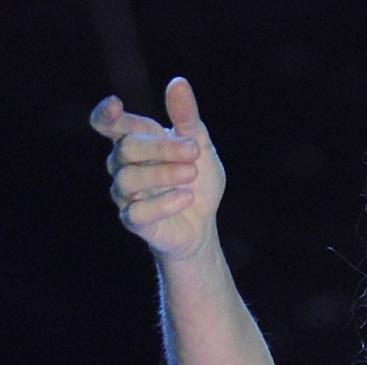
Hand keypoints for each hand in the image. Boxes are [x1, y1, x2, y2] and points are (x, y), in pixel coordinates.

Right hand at [90, 77, 225, 260]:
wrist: (202, 222)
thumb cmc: (196, 179)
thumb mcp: (199, 146)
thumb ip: (187, 118)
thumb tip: (178, 82)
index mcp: (135, 140)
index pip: (107, 124)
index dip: (106, 114)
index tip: (116, 105)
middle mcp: (122, 164)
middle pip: (127, 148)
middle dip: (162, 148)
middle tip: (194, 151)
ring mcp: (124, 193)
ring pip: (129, 179)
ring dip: (164, 174)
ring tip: (192, 175)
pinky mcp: (133, 220)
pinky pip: (137, 211)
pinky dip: (163, 203)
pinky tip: (186, 197)